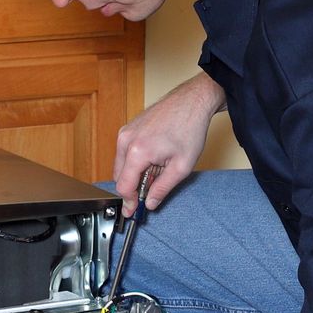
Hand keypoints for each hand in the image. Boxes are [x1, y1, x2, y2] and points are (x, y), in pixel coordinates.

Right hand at [112, 73, 224, 210]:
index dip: (129, 202)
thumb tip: (150, 203)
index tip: (133, 212)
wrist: (192, 101)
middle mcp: (126, 140)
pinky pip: (125, 152)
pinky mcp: (128, 127)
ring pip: (121, 165)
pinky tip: (154, 159)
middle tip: (151, 193)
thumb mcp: (181, 167)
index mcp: (137, 151)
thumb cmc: (190, 128)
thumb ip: (162, 188)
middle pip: (120, 176)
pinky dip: (135, 162)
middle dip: (133, 188)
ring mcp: (125, 132)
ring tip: (158, 171)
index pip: (124, 186)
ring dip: (135, 174)